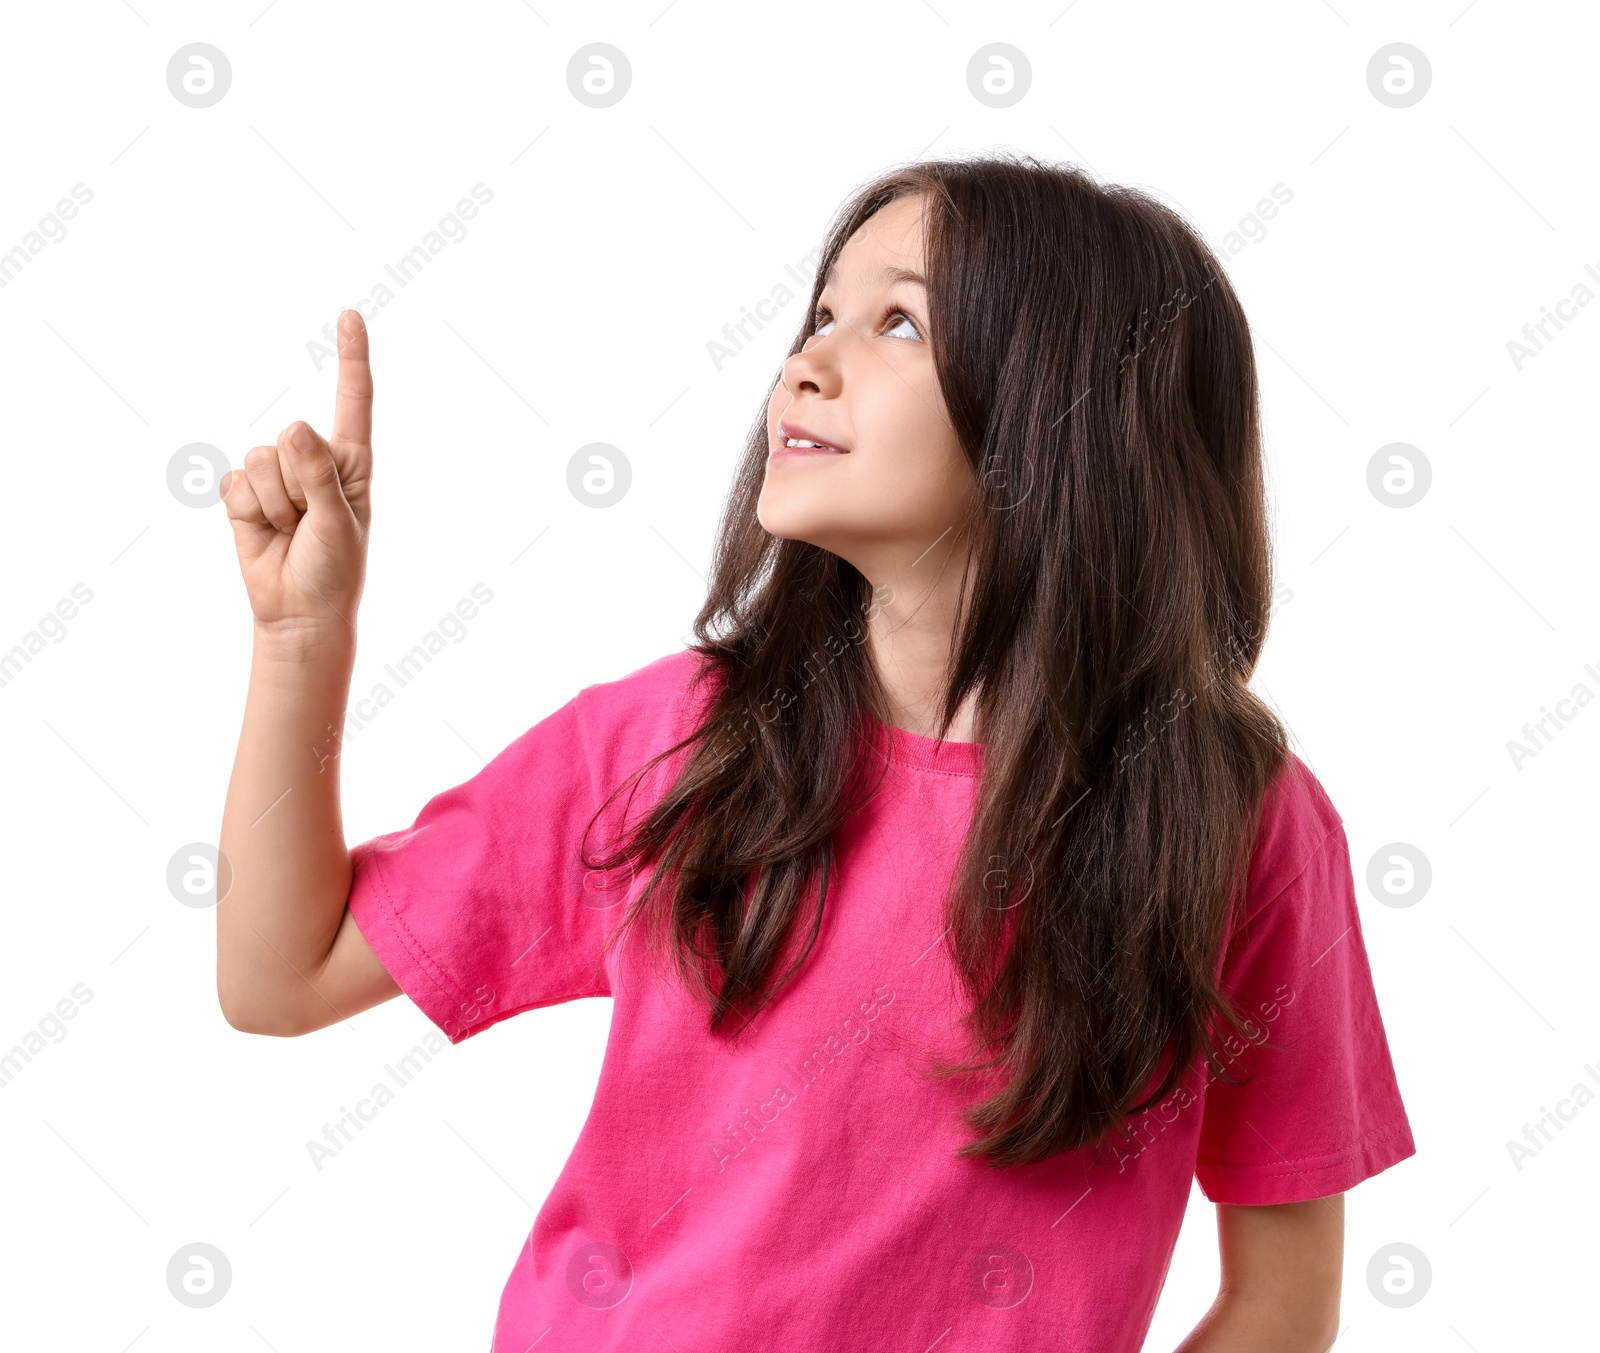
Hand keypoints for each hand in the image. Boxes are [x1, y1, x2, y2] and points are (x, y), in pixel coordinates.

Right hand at [222, 310, 372, 645]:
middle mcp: (312, 460)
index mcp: (350, 461)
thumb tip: (294, 427)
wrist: (299, 610)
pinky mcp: (243, 493)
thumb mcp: (340, 523)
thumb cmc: (334, 568)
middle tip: (310, 523)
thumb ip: (319, 475)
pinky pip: (234, 484)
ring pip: (259, 460)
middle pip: (291, 439)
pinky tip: (265, 532)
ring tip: (291, 531)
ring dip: (275, 504)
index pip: (353, 401)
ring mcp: (277, 475)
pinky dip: (249, 511)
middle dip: (298, 485)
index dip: (351, 357)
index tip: (349, 315)